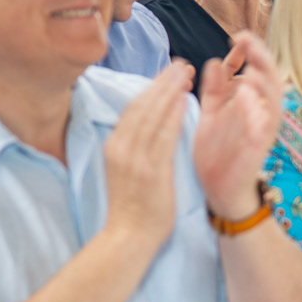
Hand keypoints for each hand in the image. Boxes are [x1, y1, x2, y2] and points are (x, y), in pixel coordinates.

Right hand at [105, 62, 191, 249]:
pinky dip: (173, 116)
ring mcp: (135, 159)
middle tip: (181, 64)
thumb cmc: (132, 207)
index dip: (152, 88)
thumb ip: (135, 147)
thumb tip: (149, 125)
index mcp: (115, 146)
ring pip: (152, 116)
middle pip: (143, 105)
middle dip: (162, 82)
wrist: (128, 238)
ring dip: (170, 91)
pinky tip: (184, 101)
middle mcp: (121, 148)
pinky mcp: (150, 171)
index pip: (134, 108)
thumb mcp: (126, 170)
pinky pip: (163, 137)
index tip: (168, 73)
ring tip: (186, 73)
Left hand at [195, 35, 284, 217]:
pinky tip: (246, 98)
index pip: (256, 70)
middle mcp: (261, 113)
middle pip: (270, 79)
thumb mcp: (212, 114)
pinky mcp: (258, 148)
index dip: (249, 52)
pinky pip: (263, 127)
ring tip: (250, 67)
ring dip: (263, 83)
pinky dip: (257, 111)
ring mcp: (262, 130)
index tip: (236, 36)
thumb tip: (214, 61)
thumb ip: (214, 89)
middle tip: (247, 40)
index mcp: (249, 103)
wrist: (218, 189)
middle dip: (261, 58)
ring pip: (273, 101)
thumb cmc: (217, 152)